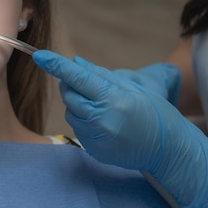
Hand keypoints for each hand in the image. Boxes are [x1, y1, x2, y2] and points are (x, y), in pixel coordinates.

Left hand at [33, 50, 207, 207]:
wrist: (168, 149)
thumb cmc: (154, 112)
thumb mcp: (132, 87)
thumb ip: (100, 75)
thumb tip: (75, 63)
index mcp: (113, 99)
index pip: (78, 78)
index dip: (57, 65)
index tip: (39, 56)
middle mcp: (102, 120)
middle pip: (69, 95)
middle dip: (71, 85)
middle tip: (86, 84)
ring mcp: (97, 138)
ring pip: (71, 113)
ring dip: (79, 105)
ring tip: (103, 107)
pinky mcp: (94, 150)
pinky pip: (78, 129)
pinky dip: (85, 122)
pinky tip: (104, 123)